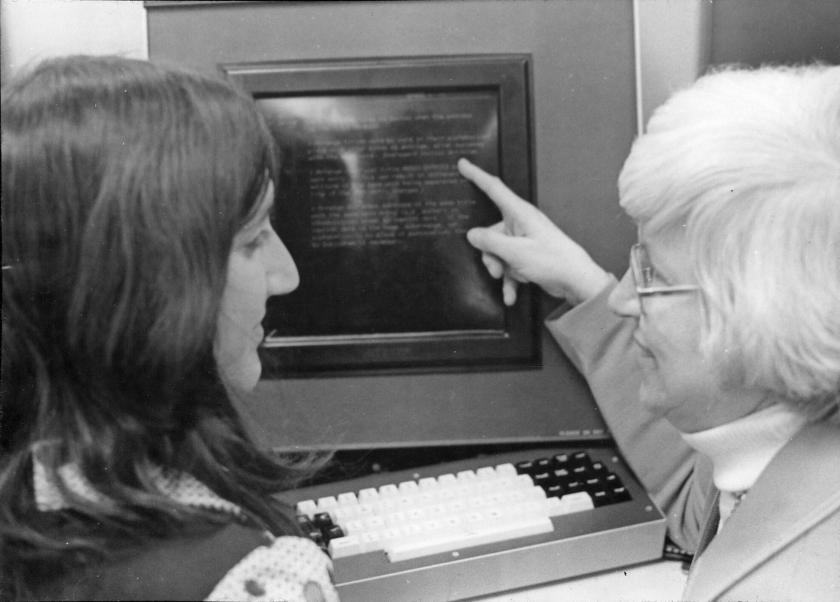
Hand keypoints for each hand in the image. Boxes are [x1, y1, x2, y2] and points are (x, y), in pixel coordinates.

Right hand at [458, 158, 611, 305]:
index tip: (462, 164)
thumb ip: (490, 242)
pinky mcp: (527, 256)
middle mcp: (521, 224)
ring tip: (506, 281)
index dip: (476, 175)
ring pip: (498, 251)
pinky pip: (510, 265)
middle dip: (489, 253)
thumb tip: (472, 234)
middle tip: (495, 270)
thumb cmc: (552, 260)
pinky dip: (509, 281)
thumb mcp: (515, 252)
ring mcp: (524, 240)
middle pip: (491, 232)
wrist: (576, 281)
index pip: (493, 188)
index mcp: (520, 213)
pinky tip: (510, 296)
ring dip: (499, 268)